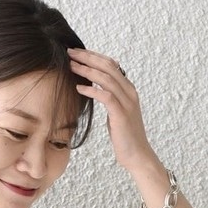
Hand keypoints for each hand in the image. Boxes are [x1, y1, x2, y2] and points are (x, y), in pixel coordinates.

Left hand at [67, 46, 152, 170]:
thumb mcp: (117, 112)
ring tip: (71, 66)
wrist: (137, 155)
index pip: (110, 64)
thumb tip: (98, 90)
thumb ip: (110, 98)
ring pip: (106, 78)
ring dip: (87, 70)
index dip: (93, 56)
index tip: (77, 52)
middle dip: (88, 57)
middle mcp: (129, 91)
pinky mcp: (121, 114)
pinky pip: (106, 96)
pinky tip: (79, 87)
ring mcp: (127, 102)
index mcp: (128, 89)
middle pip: (107, 66)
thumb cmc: (125, 136)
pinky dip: (92, 90)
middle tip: (70, 52)